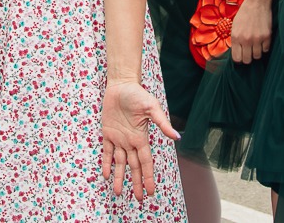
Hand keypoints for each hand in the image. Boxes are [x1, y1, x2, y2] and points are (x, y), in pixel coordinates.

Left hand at [100, 80, 178, 200]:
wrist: (121, 84)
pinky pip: (106, 152)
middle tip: (139, 199)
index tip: (151, 191)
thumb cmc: (138, 94)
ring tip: (118, 193)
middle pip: (134, 167)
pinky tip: (106, 175)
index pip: (146, 162)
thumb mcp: (152, 107)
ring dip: (120, 177)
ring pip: (120, 163)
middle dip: (136, 183)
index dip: (148, 177)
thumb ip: (162, 123)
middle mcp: (131, 141)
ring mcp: (119, 138)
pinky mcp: (108, 133)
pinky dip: (106, 163)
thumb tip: (177, 137)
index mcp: (142, 138)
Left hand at [230, 0, 271, 64]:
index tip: (241, 56)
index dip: (239, 59)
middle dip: (248, 58)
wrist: (257, 2)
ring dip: (256, 52)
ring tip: (255, 45)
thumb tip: (237, 53)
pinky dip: (264, 47)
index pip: (237, 58)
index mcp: (236, 37)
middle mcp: (246, 40)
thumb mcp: (235, 26)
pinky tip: (262, 40)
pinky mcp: (267, 36)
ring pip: (257, 56)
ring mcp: (257, 39)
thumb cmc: (244, 14)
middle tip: (249, 52)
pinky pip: (266, 50)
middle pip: (247, 60)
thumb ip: (236, 40)